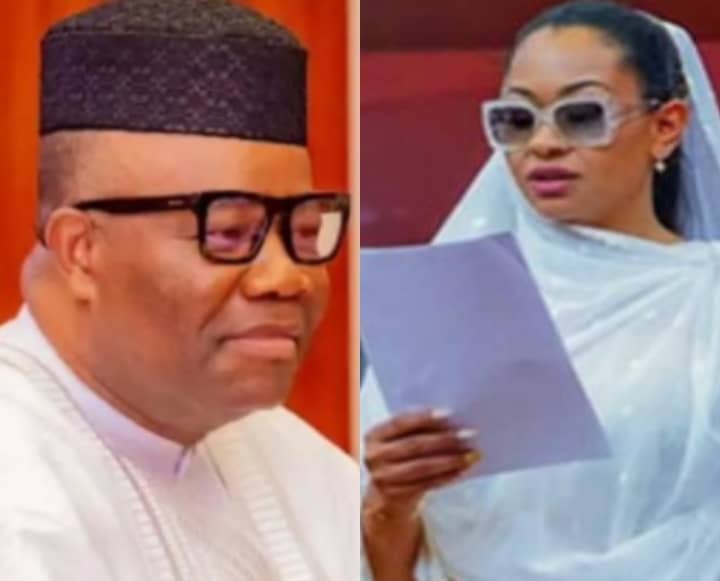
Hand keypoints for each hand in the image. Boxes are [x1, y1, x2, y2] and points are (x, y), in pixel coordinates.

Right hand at [363, 409, 480, 520]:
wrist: (387, 494)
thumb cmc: (400, 457)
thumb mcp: (399, 440)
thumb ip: (417, 429)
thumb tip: (451, 420)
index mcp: (374, 435)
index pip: (400, 422)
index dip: (423, 418)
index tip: (449, 414)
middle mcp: (374, 456)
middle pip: (414, 445)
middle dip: (444, 439)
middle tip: (469, 435)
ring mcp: (383, 477)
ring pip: (422, 467)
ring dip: (450, 460)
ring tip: (471, 455)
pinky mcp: (395, 494)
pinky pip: (426, 484)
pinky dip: (447, 476)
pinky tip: (462, 471)